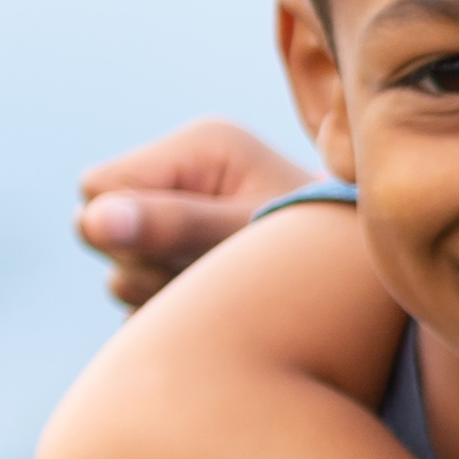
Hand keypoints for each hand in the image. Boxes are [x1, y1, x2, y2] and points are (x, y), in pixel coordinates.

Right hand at [76, 116, 318, 310]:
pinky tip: (221, 307)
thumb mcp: (249, 235)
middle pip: (97, 228)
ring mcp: (183, 218)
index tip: (187, 249)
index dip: (123, 227)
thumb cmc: (318, 252)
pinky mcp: (186, 259)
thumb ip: (174, 225)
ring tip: (230, 288)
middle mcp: (185, 175)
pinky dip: (173, 312)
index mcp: (200, 146)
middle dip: (145, 262)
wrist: (366, 287)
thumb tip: (93, 221)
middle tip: (217, 272)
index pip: (96, 188)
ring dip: (163, 291)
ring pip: (119, 270)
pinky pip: (140, 298)